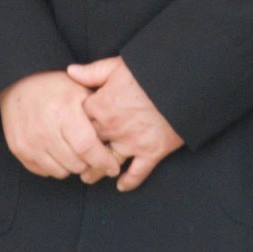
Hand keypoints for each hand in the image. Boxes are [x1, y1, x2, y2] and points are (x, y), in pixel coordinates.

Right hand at [0, 72, 116, 184]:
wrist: (18, 84)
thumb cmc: (55, 87)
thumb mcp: (80, 88)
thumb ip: (99, 108)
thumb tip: (119, 131)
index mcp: (63, 112)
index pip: (87, 147)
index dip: (103, 160)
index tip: (113, 166)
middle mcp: (44, 129)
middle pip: (76, 164)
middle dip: (90, 163)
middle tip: (93, 155)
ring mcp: (29, 142)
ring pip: (61, 172)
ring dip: (72, 166)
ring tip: (73, 149)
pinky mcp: (19, 150)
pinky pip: (45, 171)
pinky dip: (55, 165)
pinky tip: (57, 150)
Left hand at [70, 56, 181, 191]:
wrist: (183, 82)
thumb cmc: (149, 71)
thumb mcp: (117, 65)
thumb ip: (92, 72)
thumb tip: (70, 71)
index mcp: (101, 106)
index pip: (77, 122)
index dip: (72, 127)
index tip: (69, 132)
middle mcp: (112, 128)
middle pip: (88, 146)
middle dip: (80, 153)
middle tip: (73, 160)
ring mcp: (132, 142)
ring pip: (107, 162)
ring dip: (97, 172)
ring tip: (88, 177)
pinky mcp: (152, 151)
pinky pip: (137, 172)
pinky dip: (129, 181)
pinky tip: (121, 186)